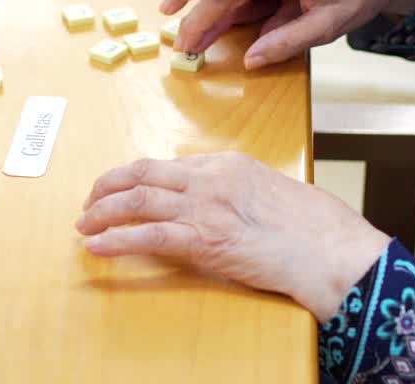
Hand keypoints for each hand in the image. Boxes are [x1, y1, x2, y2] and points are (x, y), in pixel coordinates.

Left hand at [76, 153, 391, 320]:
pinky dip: (115, 239)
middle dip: (109, 186)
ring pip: (137, 201)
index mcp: (228, 164)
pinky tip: (96, 246)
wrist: (331, 249)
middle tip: (90, 201)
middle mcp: (210, 179)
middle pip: (143, 174)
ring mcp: (204, 208)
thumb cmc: (316, 227)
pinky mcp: (202, 240)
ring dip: (103, 212)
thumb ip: (239, 193)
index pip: (169, 166)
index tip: (121, 188)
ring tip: (83, 223)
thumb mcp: (273, 193)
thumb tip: (221, 206)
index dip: (136, 177)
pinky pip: (146, 236)